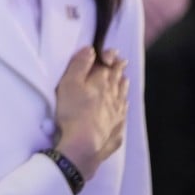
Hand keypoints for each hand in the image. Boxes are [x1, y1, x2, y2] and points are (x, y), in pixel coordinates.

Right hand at [53, 46, 128, 180]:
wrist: (84, 144)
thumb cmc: (73, 111)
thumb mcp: (69, 82)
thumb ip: (80, 64)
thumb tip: (91, 49)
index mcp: (101, 82)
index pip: (108, 65)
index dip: (110, 57)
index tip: (113, 52)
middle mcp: (113, 96)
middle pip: (117, 79)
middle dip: (119, 69)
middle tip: (123, 62)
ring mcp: (117, 114)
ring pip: (122, 96)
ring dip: (123, 86)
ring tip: (125, 80)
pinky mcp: (116, 131)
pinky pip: (123, 115)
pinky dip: (124, 107)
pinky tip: (124, 107)